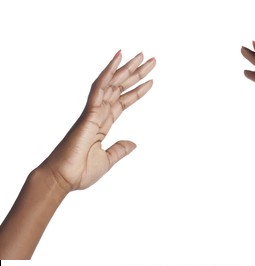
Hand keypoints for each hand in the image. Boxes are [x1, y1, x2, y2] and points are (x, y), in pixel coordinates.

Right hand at [41, 51, 155, 191]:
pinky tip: (118, 59)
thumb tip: (134, 143)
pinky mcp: (88, 113)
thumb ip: (120, 150)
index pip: (123, 102)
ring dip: (127, 69)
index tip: (150, 81)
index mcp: (102, 124)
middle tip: (151, 59)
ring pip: (112, 83)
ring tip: (142, 56)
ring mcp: (93, 111)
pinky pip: (99, 88)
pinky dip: (108, 73)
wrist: (62, 179)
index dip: (136, 91)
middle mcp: (98, 114)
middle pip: (120, 88)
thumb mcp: (107, 160)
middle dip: (136, 74)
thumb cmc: (79, 171)